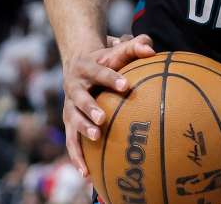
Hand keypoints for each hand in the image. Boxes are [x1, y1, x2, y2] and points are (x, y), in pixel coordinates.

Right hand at [62, 33, 154, 176]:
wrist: (78, 62)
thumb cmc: (108, 57)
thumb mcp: (119, 49)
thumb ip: (136, 45)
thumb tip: (151, 49)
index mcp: (87, 67)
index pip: (99, 72)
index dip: (111, 78)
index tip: (125, 85)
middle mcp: (74, 87)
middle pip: (80, 98)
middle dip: (90, 108)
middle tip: (103, 118)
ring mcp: (69, 106)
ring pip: (73, 120)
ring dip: (83, 130)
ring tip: (97, 138)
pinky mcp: (70, 122)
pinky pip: (71, 141)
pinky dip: (77, 157)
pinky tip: (87, 174)